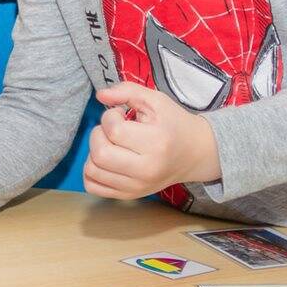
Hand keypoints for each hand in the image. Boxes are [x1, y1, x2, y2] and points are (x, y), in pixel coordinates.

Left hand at [83, 82, 221, 198]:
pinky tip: (104, 161)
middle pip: (99, 153)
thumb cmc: (174, 124)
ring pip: (92, 171)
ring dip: (93, 153)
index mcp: (156, 143)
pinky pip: (93, 187)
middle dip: (98, 135)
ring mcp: (137, 186)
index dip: (110, 116)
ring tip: (109, 144)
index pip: (113, 130)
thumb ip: (127, 91)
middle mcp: (147, 169)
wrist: (195, 153)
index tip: (120, 114)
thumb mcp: (156, 100)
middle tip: (112, 130)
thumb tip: (100, 95)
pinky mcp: (130, 195)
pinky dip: (91, 172)